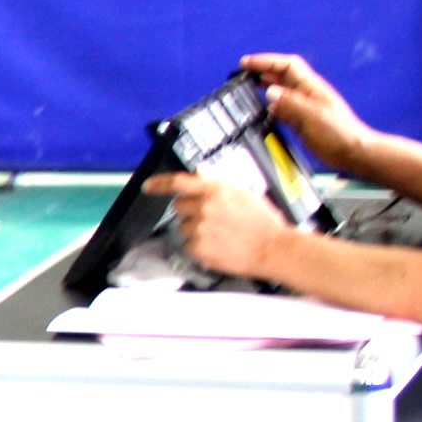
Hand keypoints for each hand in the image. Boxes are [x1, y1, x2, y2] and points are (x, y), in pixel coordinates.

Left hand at [142, 170, 291, 279]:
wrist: (273, 248)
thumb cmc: (263, 222)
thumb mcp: (244, 193)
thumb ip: (218, 183)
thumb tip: (199, 173)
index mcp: (216, 190)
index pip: (179, 181)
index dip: (160, 183)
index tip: (148, 186)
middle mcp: (204, 207)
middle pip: (178, 207)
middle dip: (189, 212)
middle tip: (210, 219)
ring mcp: (200, 228)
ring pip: (183, 228)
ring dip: (196, 231)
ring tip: (220, 235)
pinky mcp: (199, 248)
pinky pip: (189, 246)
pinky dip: (199, 247)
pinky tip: (219, 246)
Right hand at [239, 52, 366, 166]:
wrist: (352, 152)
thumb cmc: (340, 133)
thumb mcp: (314, 116)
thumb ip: (291, 103)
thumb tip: (269, 91)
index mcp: (311, 87)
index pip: (286, 66)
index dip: (266, 61)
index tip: (247, 63)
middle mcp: (305, 94)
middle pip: (281, 75)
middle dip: (261, 71)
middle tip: (242, 74)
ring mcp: (303, 107)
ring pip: (279, 91)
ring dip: (263, 87)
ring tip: (246, 88)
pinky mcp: (300, 121)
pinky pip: (281, 109)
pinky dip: (269, 107)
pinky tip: (260, 112)